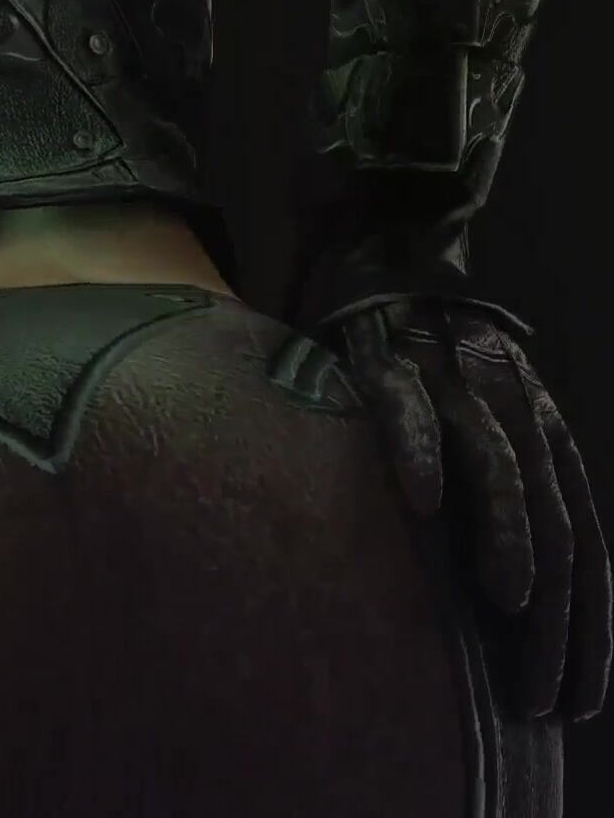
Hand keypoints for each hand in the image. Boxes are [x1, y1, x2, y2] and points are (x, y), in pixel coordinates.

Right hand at [331, 299, 611, 720]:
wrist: (395, 280)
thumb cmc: (434, 379)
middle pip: (556, 530)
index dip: (591, 632)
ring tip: (509, 607)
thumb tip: (513, 607)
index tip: (578, 705)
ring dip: (510, 542)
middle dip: (557, 618)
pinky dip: (421, 452)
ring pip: (504, 472)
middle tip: (538, 692)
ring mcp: (458, 392)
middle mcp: (519, 422)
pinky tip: (422, 501)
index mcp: (550, 450)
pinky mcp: (396, 367)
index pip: (588, 555)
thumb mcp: (489, 441)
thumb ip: (505, 507)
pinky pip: (413, 412)